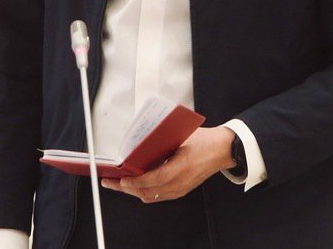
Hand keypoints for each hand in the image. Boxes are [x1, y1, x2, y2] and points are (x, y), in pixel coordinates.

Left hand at [101, 126, 234, 202]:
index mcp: (181, 167)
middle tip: (109, 182)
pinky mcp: (182, 190)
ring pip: (151, 196)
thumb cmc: (204, 140)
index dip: (135, 182)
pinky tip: (135, 186)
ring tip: (118, 184)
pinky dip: (144, 192)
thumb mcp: (181, 136)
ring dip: (133, 191)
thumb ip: (161, 142)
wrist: (222, 150)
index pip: (153, 180)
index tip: (121, 180)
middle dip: (126, 189)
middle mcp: (181, 182)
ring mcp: (181, 189)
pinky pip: (159, 196)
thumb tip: (139, 144)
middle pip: (148, 192)